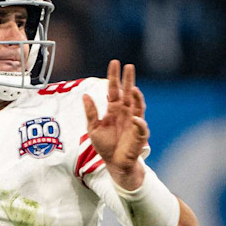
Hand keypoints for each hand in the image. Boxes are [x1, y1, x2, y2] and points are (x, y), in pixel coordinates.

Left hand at [82, 60, 147, 189]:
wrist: (114, 163)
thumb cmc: (105, 145)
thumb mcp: (93, 128)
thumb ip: (90, 112)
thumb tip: (85, 95)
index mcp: (114, 109)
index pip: (114, 89)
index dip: (114, 76)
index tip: (114, 62)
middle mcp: (125, 112)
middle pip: (128, 93)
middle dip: (128, 80)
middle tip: (129, 66)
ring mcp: (134, 122)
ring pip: (138, 106)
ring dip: (138, 97)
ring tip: (135, 89)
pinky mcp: (139, 134)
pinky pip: (141, 127)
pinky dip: (139, 122)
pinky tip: (135, 118)